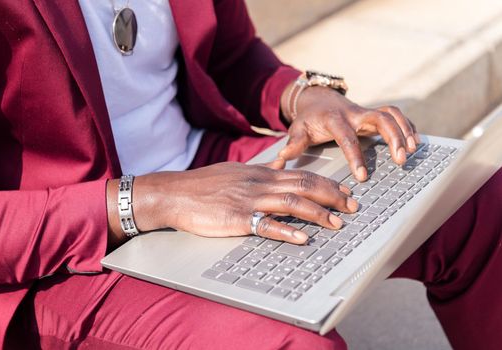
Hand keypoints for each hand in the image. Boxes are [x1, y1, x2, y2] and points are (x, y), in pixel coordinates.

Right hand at [107, 162, 358, 247]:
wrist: (175, 193)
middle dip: (333, 196)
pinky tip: (303, 238)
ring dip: (318, 213)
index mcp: (260, 173)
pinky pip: (266, 224)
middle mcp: (259, 183)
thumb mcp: (235, 172)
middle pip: (304, 184)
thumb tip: (280, 167)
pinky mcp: (237, 218)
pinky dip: (287, 231)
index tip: (345, 193)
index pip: (302, 174)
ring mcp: (249, 200)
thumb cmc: (203, 185)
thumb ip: (260, 172)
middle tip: (353, 206)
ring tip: (338, 224)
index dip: (327, 184)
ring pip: (292, 202)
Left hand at [279, 85, 420, 181]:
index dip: (356, 156)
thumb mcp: (297, 129)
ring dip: (404, 130)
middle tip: (401, 159)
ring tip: (412, 152)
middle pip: (379, 118)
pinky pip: (395, 116)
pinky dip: (407, 127)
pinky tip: (415, 143)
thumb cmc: (308, 119)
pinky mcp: (374, 114)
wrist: (317, 99)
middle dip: (393, 137)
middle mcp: (354, 113)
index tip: (363, 176)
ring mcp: (366, 112)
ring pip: (391, 114)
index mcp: (334, 119)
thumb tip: (282, 160)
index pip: (347, 137)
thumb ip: (293, 144)